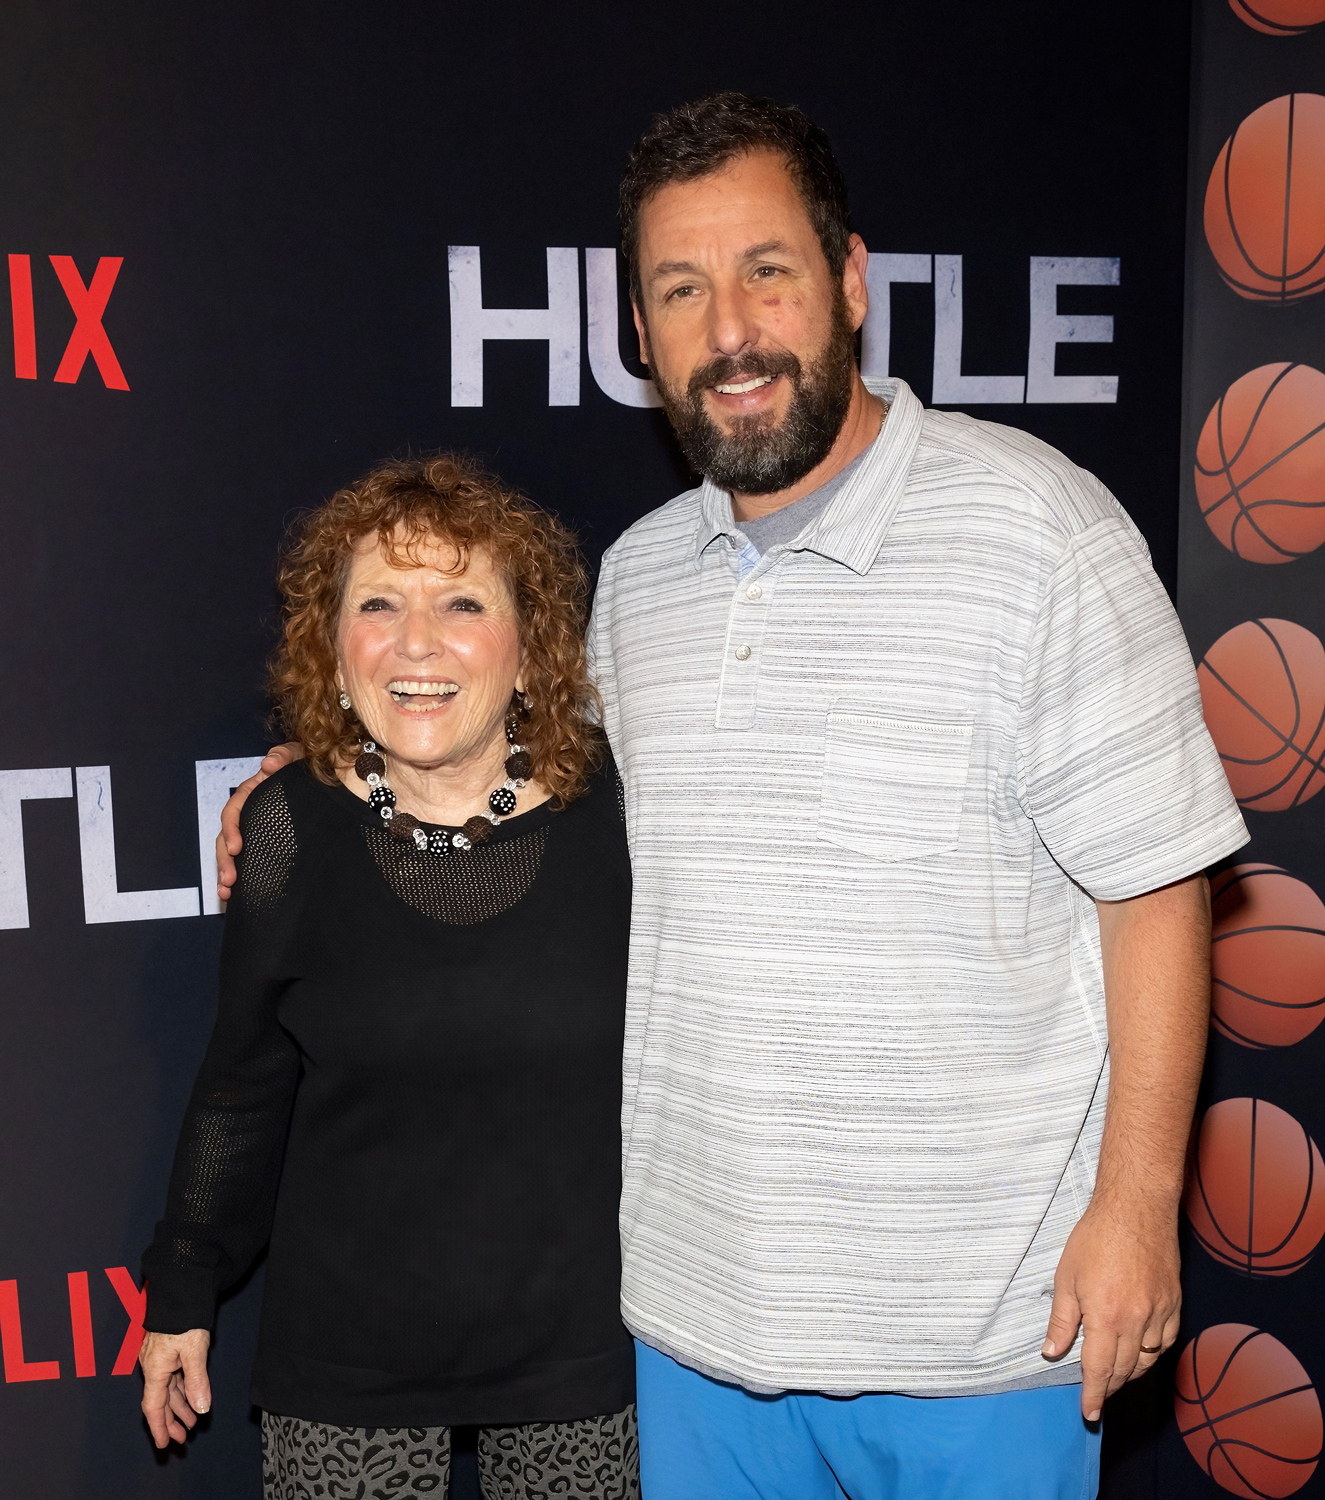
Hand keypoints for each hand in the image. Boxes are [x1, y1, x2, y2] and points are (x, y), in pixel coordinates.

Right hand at [139, 1328, 211, 1447]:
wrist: (180, 1292)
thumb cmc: (185, 1320)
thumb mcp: (194, 1351)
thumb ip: (196, 1381)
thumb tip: (200, 1409)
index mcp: (155, 1369)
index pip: (154, 1406)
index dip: (159, 1427)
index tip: (164, 1444)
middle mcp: (153, 1366)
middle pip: (160, 1401)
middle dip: (171, 1421)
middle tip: (183, 1438)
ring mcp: (159, 1359)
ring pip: (167, 1390)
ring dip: (178, 1407)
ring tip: (191, 1422)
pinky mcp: (167, 1351)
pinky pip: (172, 1378)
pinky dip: (181, 1390)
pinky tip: (190, 1398)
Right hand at [215, 743, 302, 904]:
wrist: (329, 776)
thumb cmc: (308, 765)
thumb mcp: (299, 756)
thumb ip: (285, 756)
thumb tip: (267, 765)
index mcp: (253, 792)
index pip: (234, 811)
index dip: (232, 829)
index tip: (237, 848)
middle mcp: (250, 812)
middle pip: (227, 837)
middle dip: (224, 860)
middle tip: (229, 880)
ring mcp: (256, 830)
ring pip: (231, 852)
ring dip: (225, 872)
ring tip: (226, 893)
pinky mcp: (265, 843)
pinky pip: (247, 861)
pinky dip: (240, 879)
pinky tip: (234, 897)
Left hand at [1042, 1194, 1180, 1423]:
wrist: (1136, 1209)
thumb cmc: (1096, 1237)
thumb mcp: (1067, 1277)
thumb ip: (1062, 1320)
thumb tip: (1052, 1352)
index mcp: (1106, 1317)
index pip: (1100, 1370)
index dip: (1094, 1395)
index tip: (1090, 1413)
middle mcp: (1137, 1322)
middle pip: (1125, 1370)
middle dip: (1110, 1386)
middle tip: (1098, 1394)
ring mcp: (1160, 1313)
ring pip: (1147, 1359)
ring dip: (1131, 1373)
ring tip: (1115, 1376)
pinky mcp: (1175, 1304)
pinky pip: (1166, 1341)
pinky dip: (1152, 1352)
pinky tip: (1141, 1351)